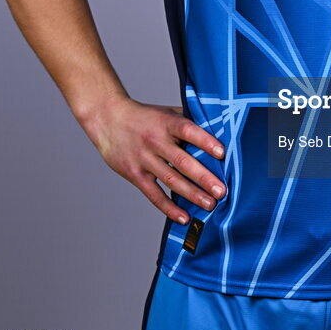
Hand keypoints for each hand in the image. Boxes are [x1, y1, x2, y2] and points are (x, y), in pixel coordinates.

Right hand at [83, 97, 226, 225]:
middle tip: (222, 191)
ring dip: (192, 194)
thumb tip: (220, 127)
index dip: (205, 141)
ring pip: (171, 180)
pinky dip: (169, 207)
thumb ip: (189, 120)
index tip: (222, 153)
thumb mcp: (166, 112)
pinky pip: (154, 194)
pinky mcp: (135, 174)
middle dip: (203, 177)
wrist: (108, 119)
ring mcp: (144, 159)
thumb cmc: (145, 116)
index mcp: (166, 123)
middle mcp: (155, 141)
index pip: (188, 131)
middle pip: (182, 161)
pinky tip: (184, 217)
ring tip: (210, 205)